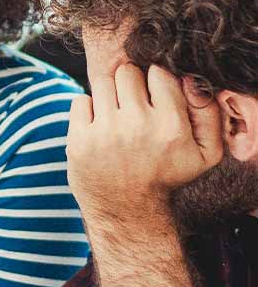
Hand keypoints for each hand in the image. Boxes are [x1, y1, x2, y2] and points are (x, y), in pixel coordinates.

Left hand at [67, 63, 223, 226]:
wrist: (128, 213)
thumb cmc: (167, 179)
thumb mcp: (206, 154)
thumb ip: (209, 114)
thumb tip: (189, 79)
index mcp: (171, 126)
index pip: (159, 74)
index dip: (156, 83)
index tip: (154, 100)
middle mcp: (137, 126)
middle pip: (128, 73)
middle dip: (131, 85)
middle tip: (133, 107)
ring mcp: (105, 133)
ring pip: (103, 83)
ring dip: (110, 96)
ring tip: (116, 117)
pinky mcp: (78, 142)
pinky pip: (80, 100)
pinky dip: (87, 109)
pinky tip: (98, 127)